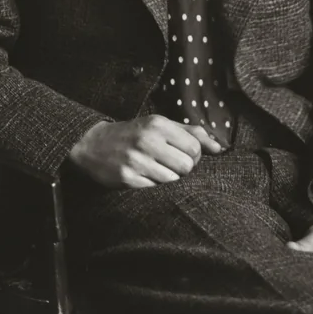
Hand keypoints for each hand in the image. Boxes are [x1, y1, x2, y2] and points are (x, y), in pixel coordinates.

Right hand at [68, 116, 225, 188]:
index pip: (195, 147)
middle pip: (187, 166)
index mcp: (158, 125)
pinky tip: (142, 175)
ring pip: (173, 180)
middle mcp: (147, 140)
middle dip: (181, 169)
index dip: (193, 155)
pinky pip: (155, 189)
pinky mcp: (128, 178)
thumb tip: (220, 148)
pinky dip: (152, 185)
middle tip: (168, 164)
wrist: (92, 145)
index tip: (181, 154)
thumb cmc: (132, 135)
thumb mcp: (158, 125)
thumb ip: (190, 133)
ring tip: (153, 168)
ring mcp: (136, 160)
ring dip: (166, 178)